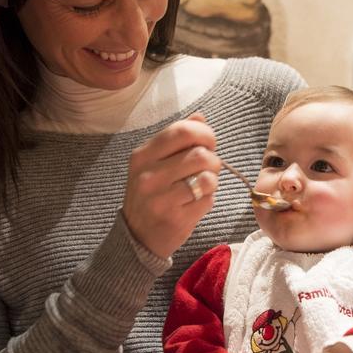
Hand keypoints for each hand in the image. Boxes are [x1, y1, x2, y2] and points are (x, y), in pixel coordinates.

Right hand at [122, 113, 221, 258]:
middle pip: (200, 154)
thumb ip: (176, 139)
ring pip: (207, 177)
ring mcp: (160, 198)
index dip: (205, 133)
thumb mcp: (155, 163)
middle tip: (209, 168)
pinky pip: (208, 199)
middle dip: (213, 159)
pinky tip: (198, 201)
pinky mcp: (175, 218)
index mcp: (143, 155)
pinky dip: (210, 199)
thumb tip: (200, 117)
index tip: (209, 143)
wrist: (138, 236)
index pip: (182, 131)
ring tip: (205, 184)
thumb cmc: (152, 194)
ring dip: (213, 180)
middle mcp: (148, 175)